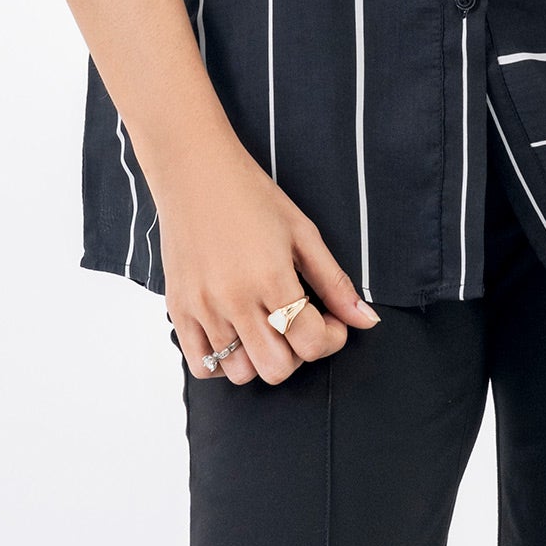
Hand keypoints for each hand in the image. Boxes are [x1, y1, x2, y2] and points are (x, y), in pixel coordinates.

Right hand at [151, 131, 379, 383]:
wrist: (194, 173)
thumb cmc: (252, 197)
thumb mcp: (303, 233)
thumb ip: (335, 283)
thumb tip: (367, 322)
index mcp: (270, 278)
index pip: (310, 342)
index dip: (331, 338)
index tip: (329, 320)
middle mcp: (233, 300)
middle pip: (277, 369)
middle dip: (299, 353)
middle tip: (300, 324)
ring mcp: (202, 308)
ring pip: (240, 373)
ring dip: (262, 358)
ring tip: (267, 327)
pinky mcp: (177, 310)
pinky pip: (201, 366)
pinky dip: (222, 362)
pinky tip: (236, 334)